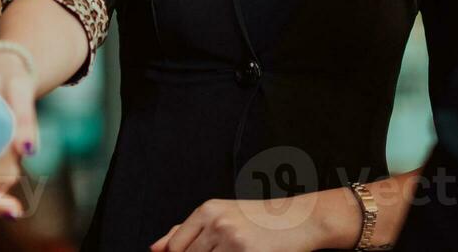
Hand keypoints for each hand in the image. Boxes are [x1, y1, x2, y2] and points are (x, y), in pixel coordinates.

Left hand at [151, 197, 330, 251]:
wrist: (301, 219)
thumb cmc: (262, 219)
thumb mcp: (222, 215)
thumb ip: (186, 231)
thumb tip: (156, 248)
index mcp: (207, 210)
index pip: (176, 246)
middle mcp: (216, 222)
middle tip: (224, 250)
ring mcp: (231, 239)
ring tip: (237, 250)